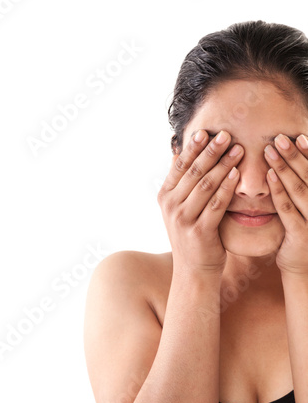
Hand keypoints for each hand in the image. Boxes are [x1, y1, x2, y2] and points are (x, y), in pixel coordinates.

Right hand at [157, 129, 243, 275]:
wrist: (193, 270)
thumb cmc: (190, 235)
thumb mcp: (177, 208)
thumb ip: (178, 183)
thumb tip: (175, 153)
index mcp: (164, 196)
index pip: (179, 166)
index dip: (193, 148)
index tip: (207, 132)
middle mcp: (171, 206)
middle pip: (194, 172)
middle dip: (211, 151)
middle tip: (226, 135)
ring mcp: (183, 219)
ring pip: (206, 185)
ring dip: (223, 165)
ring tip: (238, 150)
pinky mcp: (200, 231)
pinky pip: (216, 204)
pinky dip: (227, 188)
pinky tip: (237, 175)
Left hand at [264, 133, 307, 274]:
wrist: (303, 269)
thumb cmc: (302, 234)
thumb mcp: (307, 211)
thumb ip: (303, 189)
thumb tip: (295, 164)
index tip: (299, 136)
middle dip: (295, 156)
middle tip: (279, 138)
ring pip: (299, 190)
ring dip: (285, 168)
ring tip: (270, 151)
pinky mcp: (301, 235)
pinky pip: (287, 209)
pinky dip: (278, 191)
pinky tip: (269, 176)